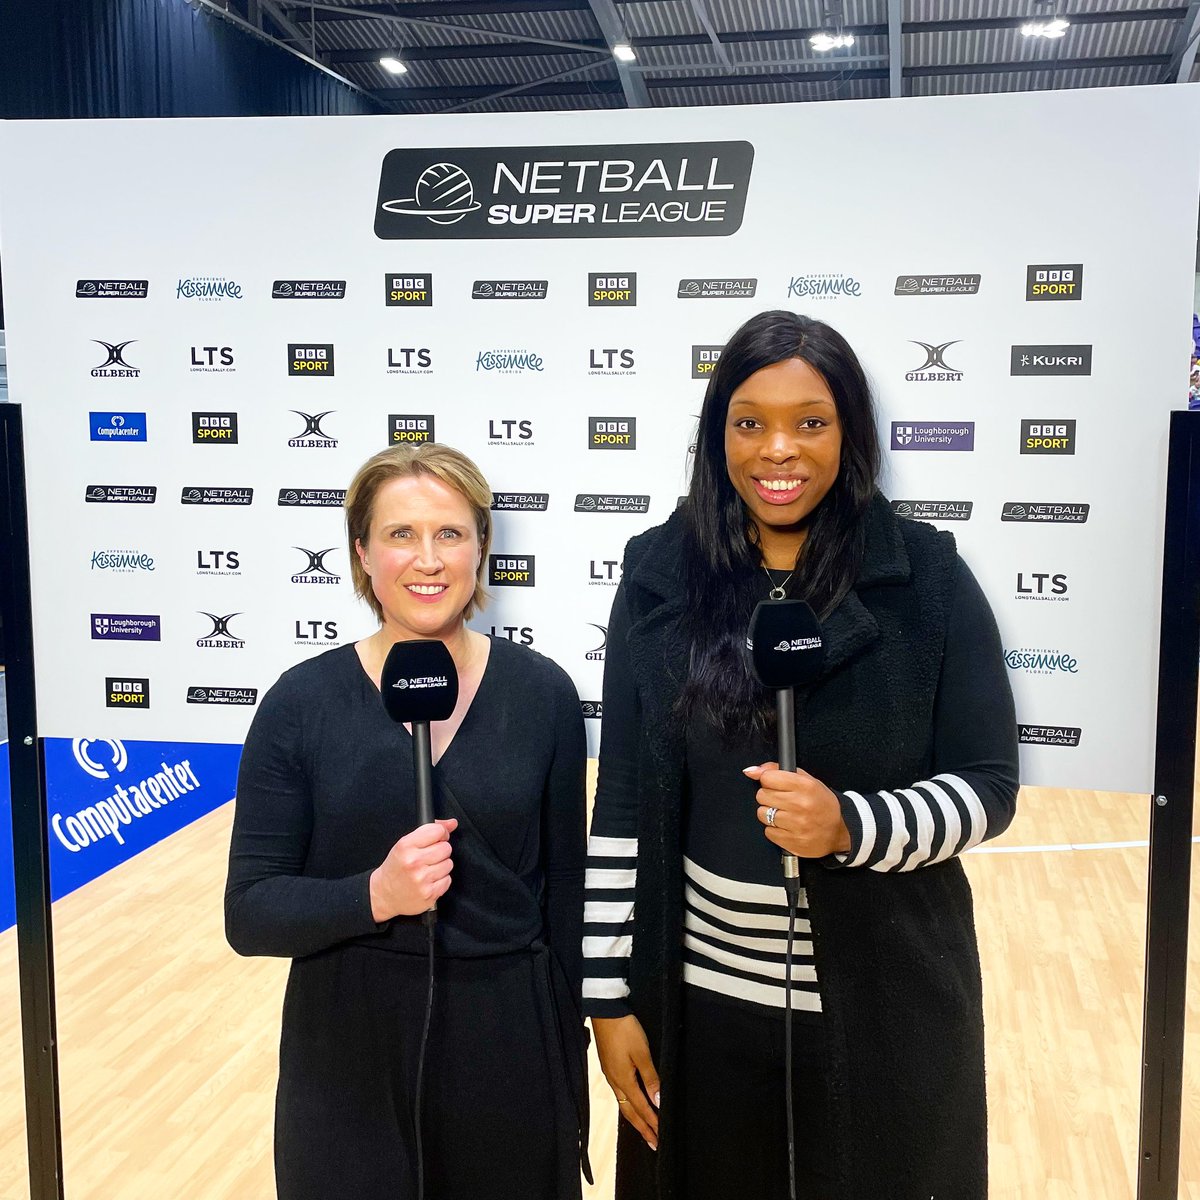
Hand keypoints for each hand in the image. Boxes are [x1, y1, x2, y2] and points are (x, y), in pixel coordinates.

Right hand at [369, 818, 457, 919]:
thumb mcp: (405, 844)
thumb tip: (452, 823)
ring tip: (428, 869)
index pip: (437, 831)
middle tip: (429, 857)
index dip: (441, 833)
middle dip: (440, 851)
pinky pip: (448, 880)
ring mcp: (422, 879)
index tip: (438, 838)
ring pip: (449, 864)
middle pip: (446, 848)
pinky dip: (441, 880)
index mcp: (405, 846)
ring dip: (441, 866)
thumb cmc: (396, 868)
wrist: (383, 894)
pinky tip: (429, 881)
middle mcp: (413, 862)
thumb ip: (429, 830)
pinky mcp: (429, 893)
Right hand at [592, 1014, 659, 1150]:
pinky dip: (628, 1104)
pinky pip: (619, 1093)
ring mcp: (610, 1074)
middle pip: (629, 1111)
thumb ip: (651, 1078)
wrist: (605, 1012)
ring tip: (643, 1128)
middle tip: (653, 1143)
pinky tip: (631, 1103)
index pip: (641, 1108)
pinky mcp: (609, 1067)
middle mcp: (614, 1081)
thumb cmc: (625, 1030)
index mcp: (623, 1080)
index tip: (660, 1138)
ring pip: (623, 1103)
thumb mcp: (642, 1053)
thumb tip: (658, 1102)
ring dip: (635, 1118)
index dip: (651, 1123)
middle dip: (642, 1128)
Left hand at [743, 762, 850, 857]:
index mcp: (805, 786)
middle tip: (782, 800)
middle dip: (768, 796)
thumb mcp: (807, 781)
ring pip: (762, 814)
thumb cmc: (822, 804)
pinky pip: (768, 832)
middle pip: (762, 795)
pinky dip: (774, 829)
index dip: (768, 780)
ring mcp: (796, 825)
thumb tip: (751, 771)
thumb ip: (778, 770)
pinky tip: (787, 827)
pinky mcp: (792, 842)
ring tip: (785, 814)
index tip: (775, 784)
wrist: (839, 831)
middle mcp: (800, 805)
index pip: (768, 778)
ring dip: (770, 814)